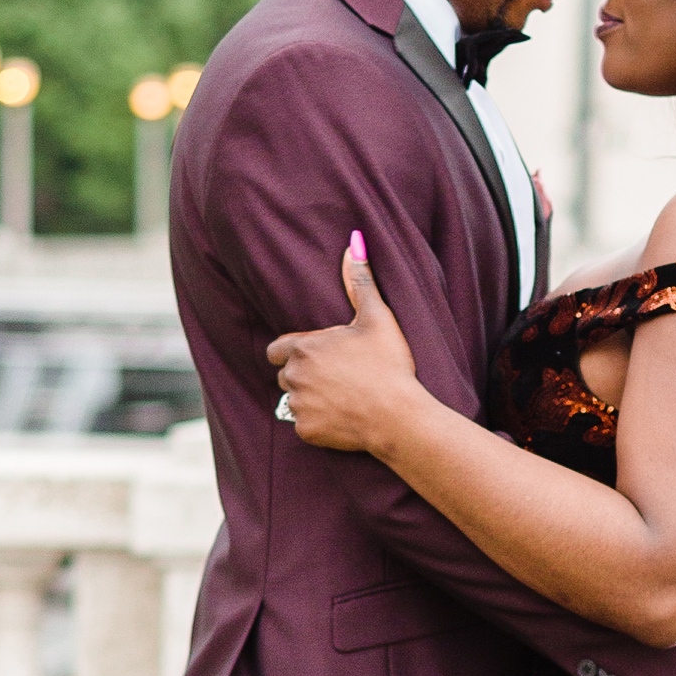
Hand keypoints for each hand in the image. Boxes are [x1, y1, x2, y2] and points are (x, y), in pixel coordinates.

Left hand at [267, 233, 426, 455]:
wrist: (398, 416)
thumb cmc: (388, 364)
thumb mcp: (377, 318)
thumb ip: (360, 282)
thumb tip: (354, 243)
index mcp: (303, 348)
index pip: (276, 349)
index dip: (295, 351)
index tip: (319, 356)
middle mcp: (293, 377)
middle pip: (285, 375)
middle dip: (304, 375)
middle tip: (337, 376)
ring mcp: (298, 406)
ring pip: (293, 401)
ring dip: (310, 399)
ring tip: (342, 397)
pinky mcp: (306, 432)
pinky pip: (304, 425)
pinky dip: (319, 423)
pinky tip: (343, 417)